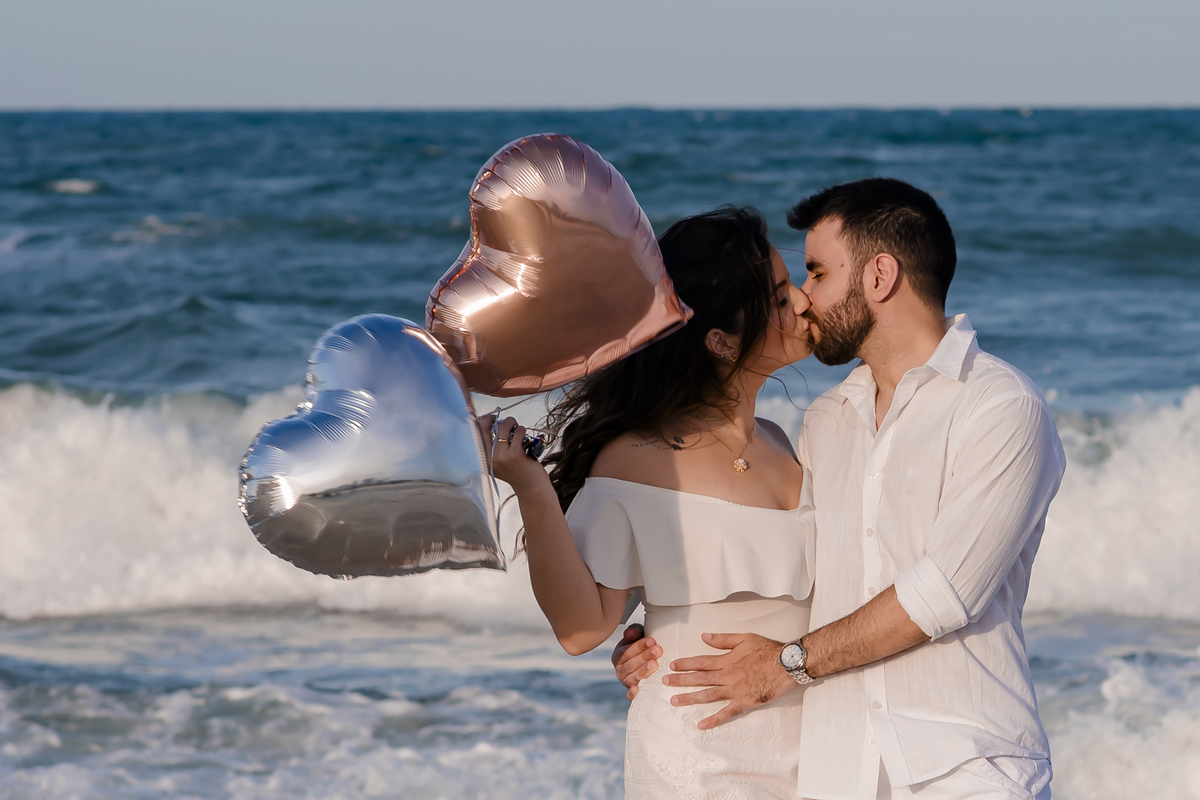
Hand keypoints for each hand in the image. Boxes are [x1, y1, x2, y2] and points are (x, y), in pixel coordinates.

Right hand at [478, 414, 542, 489]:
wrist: (532, 490)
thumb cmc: (519, 475)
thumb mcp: (500, 462)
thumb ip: (495, 447)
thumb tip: (496, 424)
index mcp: (484, 460)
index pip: (476, 434)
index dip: (483, 421)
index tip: (492, 418)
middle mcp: (489, 459)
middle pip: (488, 427)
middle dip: (498, 419)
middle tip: (509, 422)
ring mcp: (502, 457)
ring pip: (504, 427)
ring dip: (514, 424)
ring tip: (519, 432)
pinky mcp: (515, 455)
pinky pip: (518, 432)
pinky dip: (522, 431)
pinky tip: (525, 439)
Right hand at [612, 624, 661, 699]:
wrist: (648, 663)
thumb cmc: (643, 648)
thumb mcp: (638, 636)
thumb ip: (634, 632)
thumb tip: (630, 633)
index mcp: (618, 655)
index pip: (627, 650)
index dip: (640, 645)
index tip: (652, 641)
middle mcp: (620, 670)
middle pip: (631, 664)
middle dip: (645, 656)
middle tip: (658, 650)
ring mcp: (626, 682)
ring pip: (633, 677)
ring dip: (643, 671)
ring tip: (655, 664)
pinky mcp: (632, 692)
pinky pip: (630, 695)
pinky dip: (632, 694)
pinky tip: (637, 689)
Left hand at [662, 633, 794, 728]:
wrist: (786, 664)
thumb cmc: (768, 650)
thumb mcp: (745, 638)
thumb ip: (723, 639)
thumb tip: (704, 637)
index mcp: (726, 660)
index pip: (701, 662)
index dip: (685, 664)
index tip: (672, 665)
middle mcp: (727, 676)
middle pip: (700, 678)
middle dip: (681, 680)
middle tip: (665, 683)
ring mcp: (735, 690)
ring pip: (708, 695)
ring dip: (690, 698)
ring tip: (674, 701)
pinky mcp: (744, 702)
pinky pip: (726, 713)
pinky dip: (714, 719)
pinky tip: (701, 724)